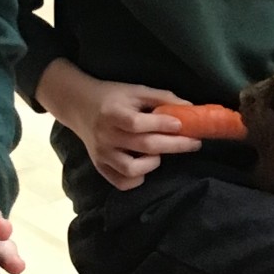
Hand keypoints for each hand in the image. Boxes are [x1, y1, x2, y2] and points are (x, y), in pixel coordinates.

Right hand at [37, 60, 201, 192]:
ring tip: (158, 154)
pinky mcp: (100, 167)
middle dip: (174, 145)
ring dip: (153, 163)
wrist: (79, 106)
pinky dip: (138, 178)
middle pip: (143, 146)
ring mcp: (101, 154)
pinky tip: (144, 165)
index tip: (181, 124)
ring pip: (132, 169)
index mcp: (112, 113)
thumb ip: (162, 98)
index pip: (137, 123)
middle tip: (194, 143)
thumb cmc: (113, 97)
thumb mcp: (136, 90)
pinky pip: (122, 182)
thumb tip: (191, 108)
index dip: (161, 125)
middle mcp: (105, 136)